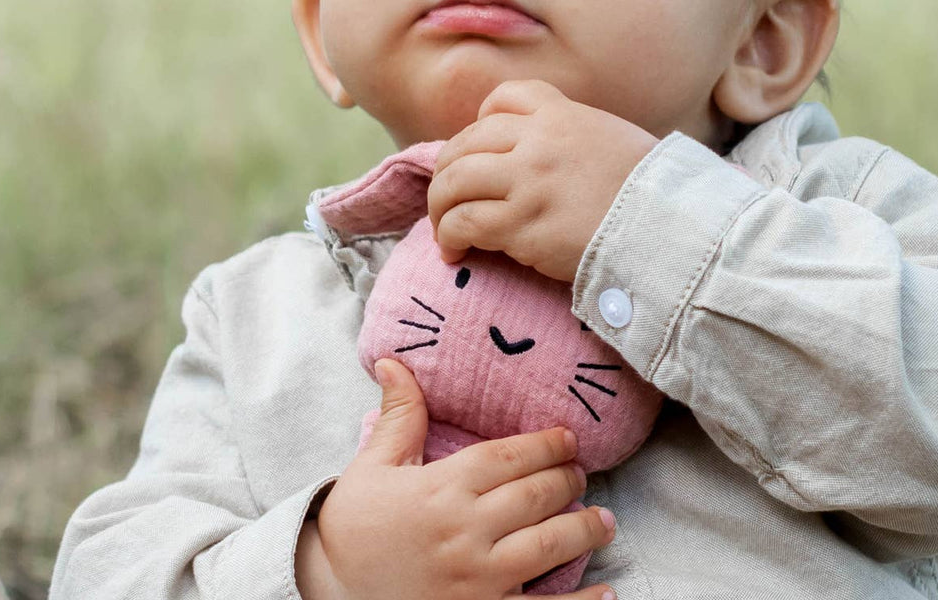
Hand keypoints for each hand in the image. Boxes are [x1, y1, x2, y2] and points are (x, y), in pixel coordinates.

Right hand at [305, 359, 617, 599]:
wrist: (330, 592)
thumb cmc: (355, 526)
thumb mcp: (374, 464)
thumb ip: (399, 414)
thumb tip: (391, 361)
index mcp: (442, 488)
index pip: (508, 458)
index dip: (545, 446)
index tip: (569, 439)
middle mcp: (465, 532)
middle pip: (535, 497)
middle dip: (568, 481)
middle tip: (583, 473)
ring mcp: (476, 581)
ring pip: (548, 547)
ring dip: (584, 530)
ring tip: (604, 518)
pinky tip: (607, 591)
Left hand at [428, 80, 657, 281]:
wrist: (669, 232)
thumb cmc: (649, 194)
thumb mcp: (613, 139)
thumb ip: (572, 136)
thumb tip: (539, 154)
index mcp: (562, 115)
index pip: (504, 98)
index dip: (481, 123)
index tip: (480, 151)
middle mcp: (538, 141)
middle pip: (466, 143)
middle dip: (448, 172)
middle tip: (449, 200)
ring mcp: (527, 181)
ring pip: (454, 181)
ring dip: (440, 206)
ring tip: (444, 228)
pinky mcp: (521, 224)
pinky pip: (463, 222)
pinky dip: (449, 237)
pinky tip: (453, 251)